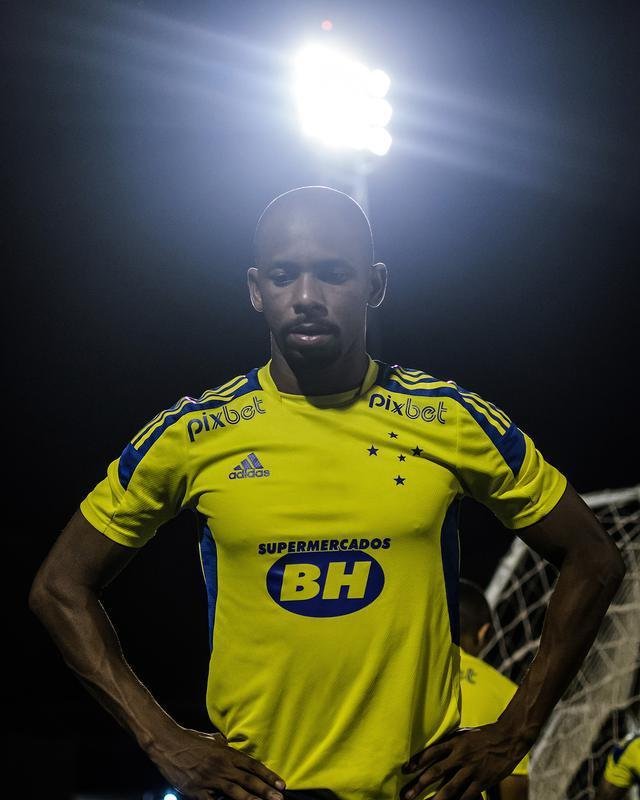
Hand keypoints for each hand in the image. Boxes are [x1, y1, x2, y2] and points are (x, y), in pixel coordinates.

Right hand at [146, 726, 285, 799]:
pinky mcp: (197, 791)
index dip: (268, 775)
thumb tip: (236, 745)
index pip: (253, 765)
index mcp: (227, 753)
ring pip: (235, 793)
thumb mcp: (212, 738)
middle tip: (280, 799)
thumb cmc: (190, 739)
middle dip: (265, 791)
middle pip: (248, 780)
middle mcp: (222, 766)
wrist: (168, 743)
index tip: (281, 784)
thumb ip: (226, 745)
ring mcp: (210, 779)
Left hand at [400, 724, 526, 799]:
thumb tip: (431, 750)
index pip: (431, 752)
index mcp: (455, 742)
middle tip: (406, 795)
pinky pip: (467, 795)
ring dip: (435, 799)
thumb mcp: (463, 733)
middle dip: (419, 785)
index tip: (404, 770)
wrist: (508, 738)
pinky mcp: (483, 781)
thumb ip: (448, 742)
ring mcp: (472, 769)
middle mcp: (461, 755)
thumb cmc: (483, 735)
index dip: (417, 762)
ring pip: (449, 787)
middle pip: (436, 771)